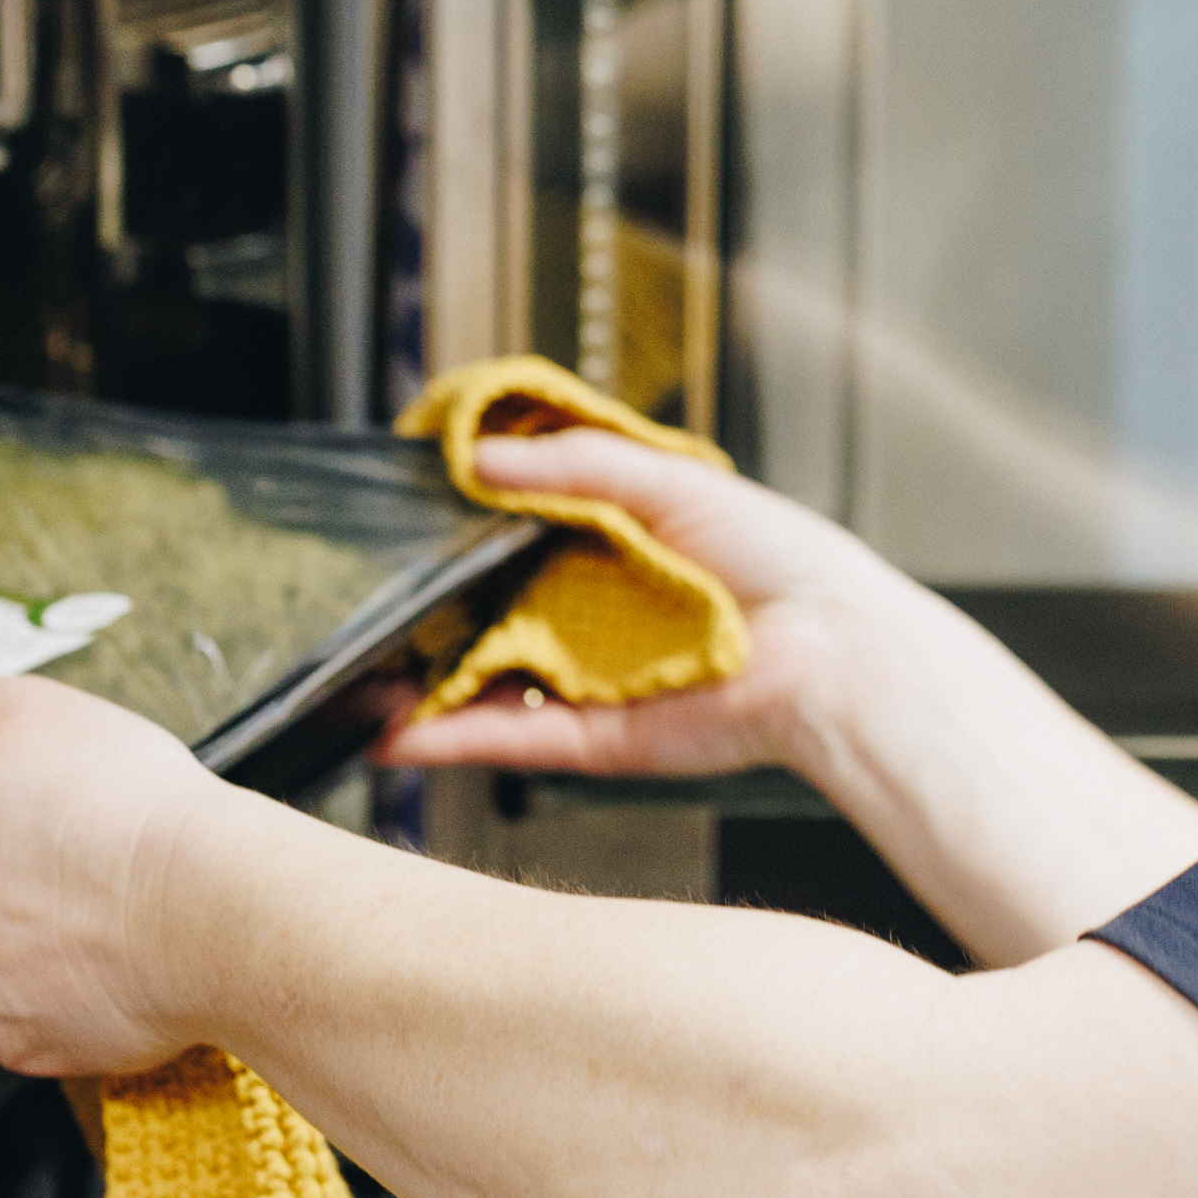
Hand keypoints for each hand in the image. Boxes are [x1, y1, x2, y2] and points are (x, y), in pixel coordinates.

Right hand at [379, 432, 961, 792]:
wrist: (835, 652)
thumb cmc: (783, 561)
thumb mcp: (671, 480)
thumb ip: (576, 464)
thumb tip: (482, 457)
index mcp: (618, 548)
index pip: (519, 534)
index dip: (463, 524)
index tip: (405, 508)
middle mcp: (598, 615)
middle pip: (492, 610)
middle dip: (428, 611)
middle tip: (368, 598)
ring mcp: (593, 678)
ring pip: (490, 683)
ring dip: (424, 686)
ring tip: (362, 677)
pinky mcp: (599, 737)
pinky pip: (516, 737)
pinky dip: (455, 740)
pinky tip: (402, 732)